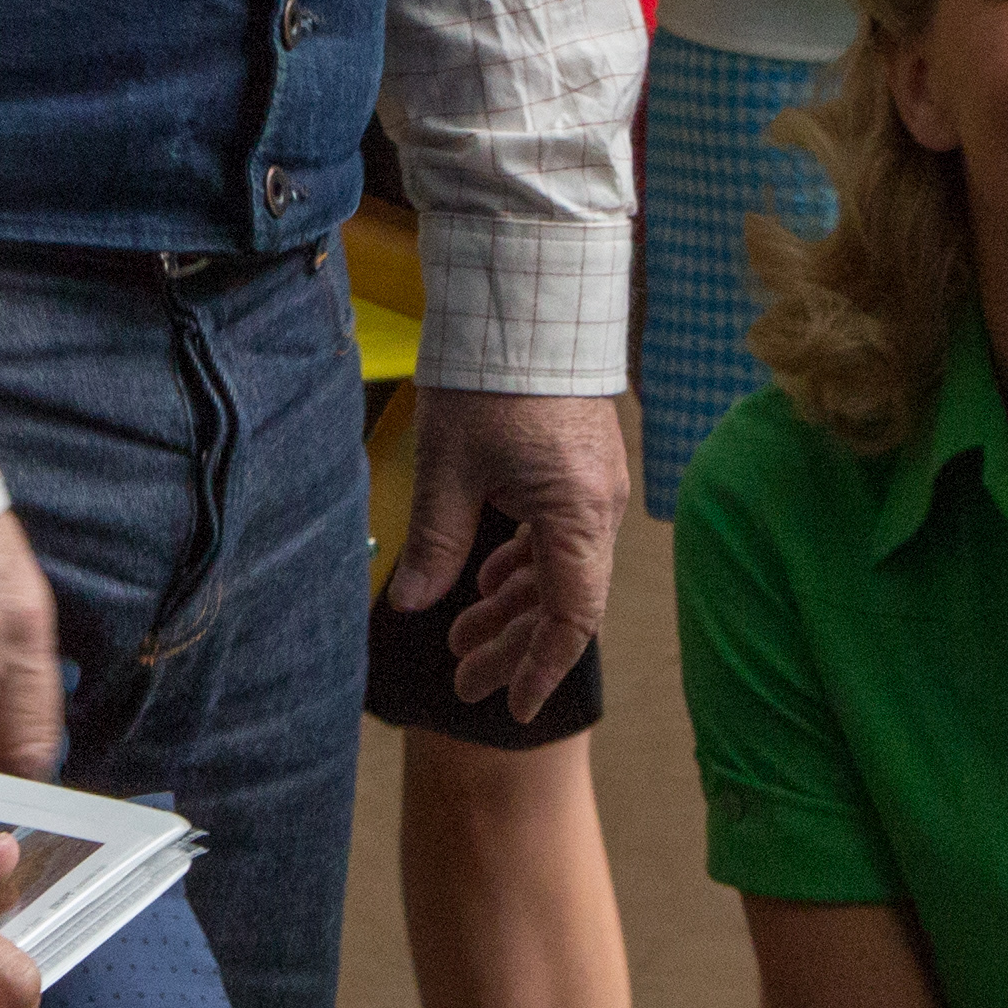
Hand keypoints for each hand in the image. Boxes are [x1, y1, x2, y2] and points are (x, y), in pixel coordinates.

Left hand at [381, 387, 627, 723]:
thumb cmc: (490, 380)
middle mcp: (598, 508)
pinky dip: (522, 564)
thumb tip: (409, 603)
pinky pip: (557, 536)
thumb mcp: (449, 468)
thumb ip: (436, 542)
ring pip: (557, 569)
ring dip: (511, 606)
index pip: (572, 617)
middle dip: (511, 646)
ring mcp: (593, 488)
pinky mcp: (579, 469)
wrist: (526, 302)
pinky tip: (485, 580)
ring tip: (460, 636)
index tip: (511, 706)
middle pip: (561, 601)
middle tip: (462, 680)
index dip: (541, 668)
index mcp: (577, 515)